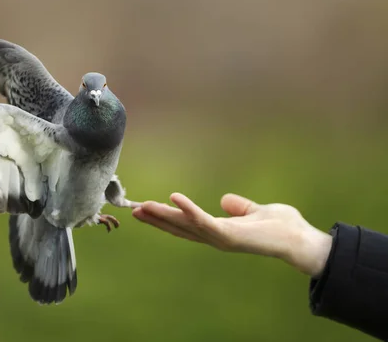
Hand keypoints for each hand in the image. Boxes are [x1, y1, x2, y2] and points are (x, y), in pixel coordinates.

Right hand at [132, 193, 332, 277]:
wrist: (302, 240)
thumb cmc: (283, 227)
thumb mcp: (256, 211)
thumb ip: (240, 207)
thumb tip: (226, 200)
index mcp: (219, 231)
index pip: (187, 225)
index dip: (167, 218)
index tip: (147, 209)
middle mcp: (215, 237)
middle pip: (179, 228)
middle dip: (157, 220)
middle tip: (134, 211)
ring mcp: (220, 238)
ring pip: (185, 225)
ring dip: (163, 216)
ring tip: (142, 207)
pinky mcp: (228, 235)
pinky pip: (203, 221)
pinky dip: (188, 210)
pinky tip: (173, 197)